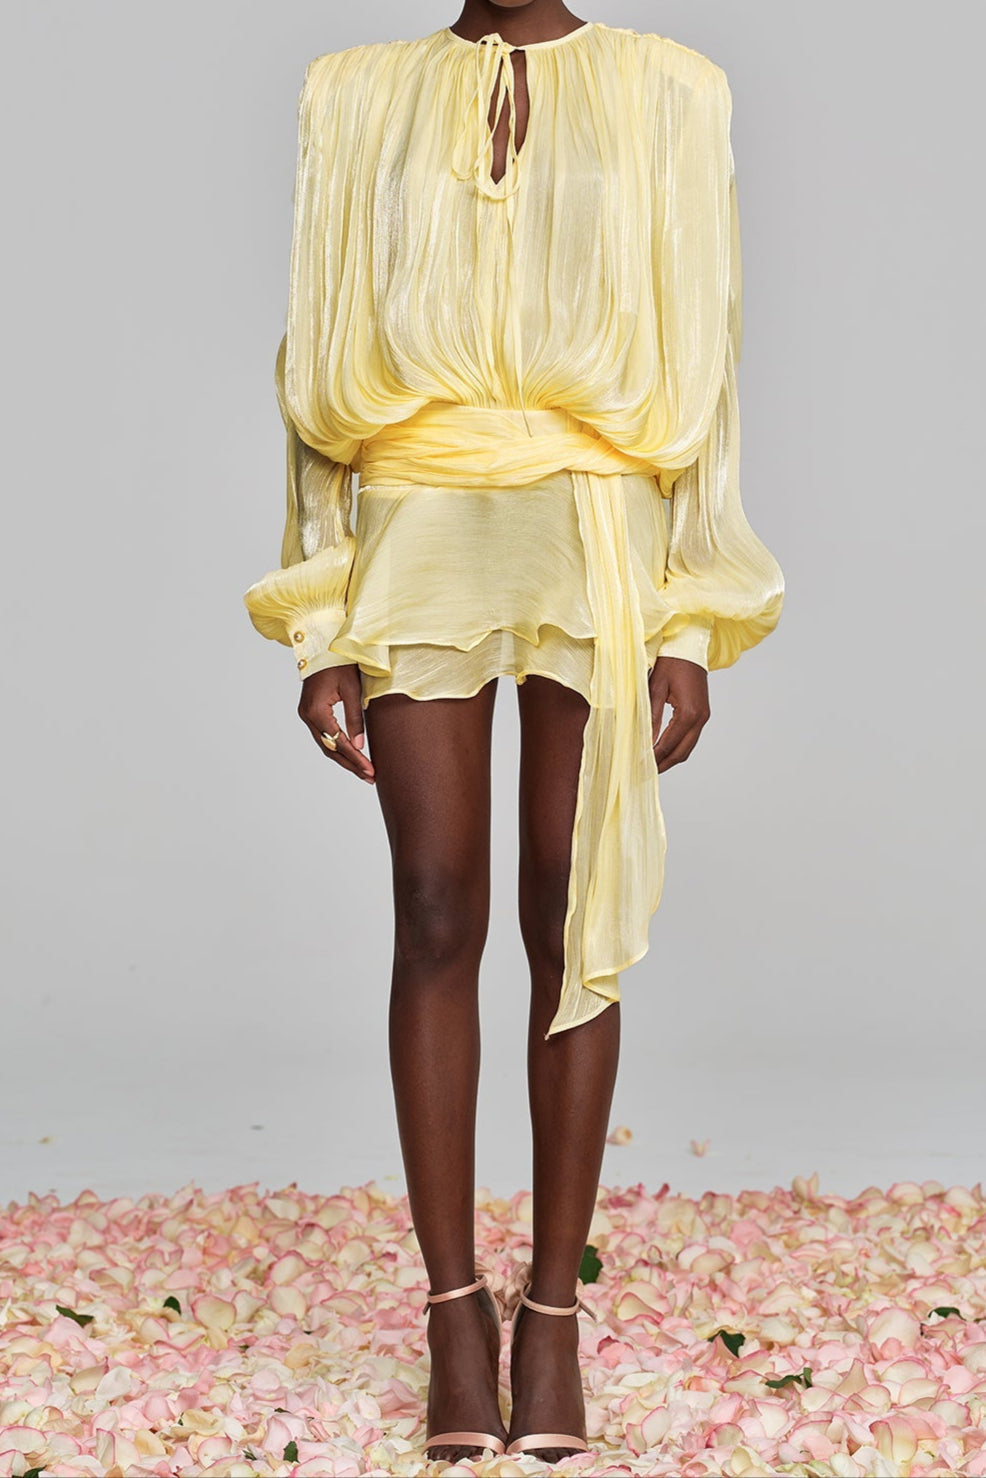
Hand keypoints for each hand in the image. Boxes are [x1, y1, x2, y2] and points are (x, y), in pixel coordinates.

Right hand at [298, 665, 375, 783]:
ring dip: (344, 759)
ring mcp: (306, 714)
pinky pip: (323, 735)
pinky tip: (350, 755)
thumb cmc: (339, 662)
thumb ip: (355, 719)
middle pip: (330, 748)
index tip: (370, 771)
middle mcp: (307, 715)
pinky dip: (337, 747)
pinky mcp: (310, 712)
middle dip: (350, 764)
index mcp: (316, 710)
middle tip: (369, 777)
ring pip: (325, 744)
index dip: (355, 759)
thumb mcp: (352, 690)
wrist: (322, 644)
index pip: (339, 743)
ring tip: (363, 771)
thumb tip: (360, 746)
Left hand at [649, 655, 709, 771]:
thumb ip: (650, 716)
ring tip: (651, 765)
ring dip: (670, 758)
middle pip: (682, 752)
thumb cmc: (671, 662)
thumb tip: (644, 741)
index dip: (653, 758)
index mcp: (689, 712)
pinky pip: (690, 738)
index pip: (668, 744)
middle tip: (644, 773)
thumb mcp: (655, 688)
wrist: (690, 647)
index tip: (638, 766)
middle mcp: (700, 718)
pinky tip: (662, 750)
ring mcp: (704, 717)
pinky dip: (676, 747)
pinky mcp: (702, 714)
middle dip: (663, 764)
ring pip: (687, 748)